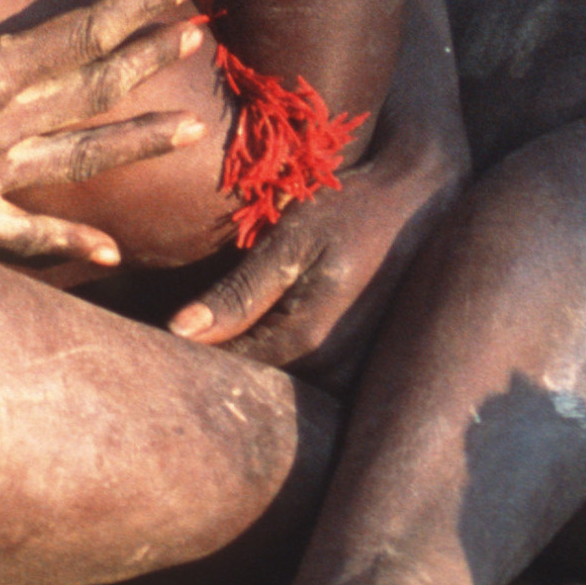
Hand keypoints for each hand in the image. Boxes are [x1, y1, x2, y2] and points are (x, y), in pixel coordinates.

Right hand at [0, 0, 214, 269]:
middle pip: (93, 90)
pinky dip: (68, 245)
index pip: (82, 34)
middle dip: (148, 57)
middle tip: (199, 33)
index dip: (139, 6)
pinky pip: (24, 237)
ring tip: (191, 130)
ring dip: (136, 142)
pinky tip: (108, 255)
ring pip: (77, 159)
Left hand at [168, 116, 463, 367]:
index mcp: (306, 341)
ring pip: (280, 385)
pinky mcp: (364, 369)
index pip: (224, 369)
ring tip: (231, 324)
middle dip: (218, 362)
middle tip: (189, 327)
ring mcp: (353, 376)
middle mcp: (332, 372)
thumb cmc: (354, 209)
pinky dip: (283, 359)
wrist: (426, 199)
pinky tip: (273, 326)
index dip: (187, 352)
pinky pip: (308, 378)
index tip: (159, 332)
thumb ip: (238, 292)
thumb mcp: (292, 240)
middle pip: (253, 385)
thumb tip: (178, 332)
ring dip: (252, 362)